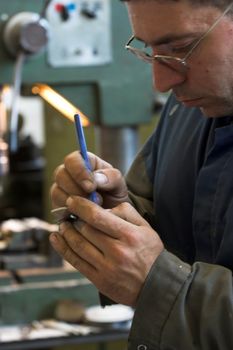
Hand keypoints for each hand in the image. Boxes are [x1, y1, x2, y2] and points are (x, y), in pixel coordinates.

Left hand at [49, 196, 163, 306]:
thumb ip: (127, 213)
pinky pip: (76, 263)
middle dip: (73, 219)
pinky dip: (63, 249)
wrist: (157, 286)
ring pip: (79, 246)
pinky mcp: (99, 280)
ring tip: (62, 225)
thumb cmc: (151, 253)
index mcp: (128, 236)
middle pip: (86, 230)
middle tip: (67, 212)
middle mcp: (117, 251)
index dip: (81, 206)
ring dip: (66, 233)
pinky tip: (55, 239)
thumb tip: (104, 208)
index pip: (97, 217)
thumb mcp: (146, 228)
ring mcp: (106, 268)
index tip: (72, 200)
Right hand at [50, 151, 128, 208]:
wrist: (111, 215)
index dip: (79, 172)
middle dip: (77, 190)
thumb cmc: (114, 194)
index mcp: (83, 162)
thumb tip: (96, 178)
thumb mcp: (119, 184)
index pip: (72, 160)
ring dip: (74, 202)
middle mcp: (68, 173)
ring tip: (92, 208)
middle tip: (95, 200)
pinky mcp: (58, 205)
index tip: (91, 187)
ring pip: (56, 192)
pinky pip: (57, 208)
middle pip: (60, 175)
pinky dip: (70, 212)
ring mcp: (60, 189)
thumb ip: (111, 177)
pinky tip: (83, 215)